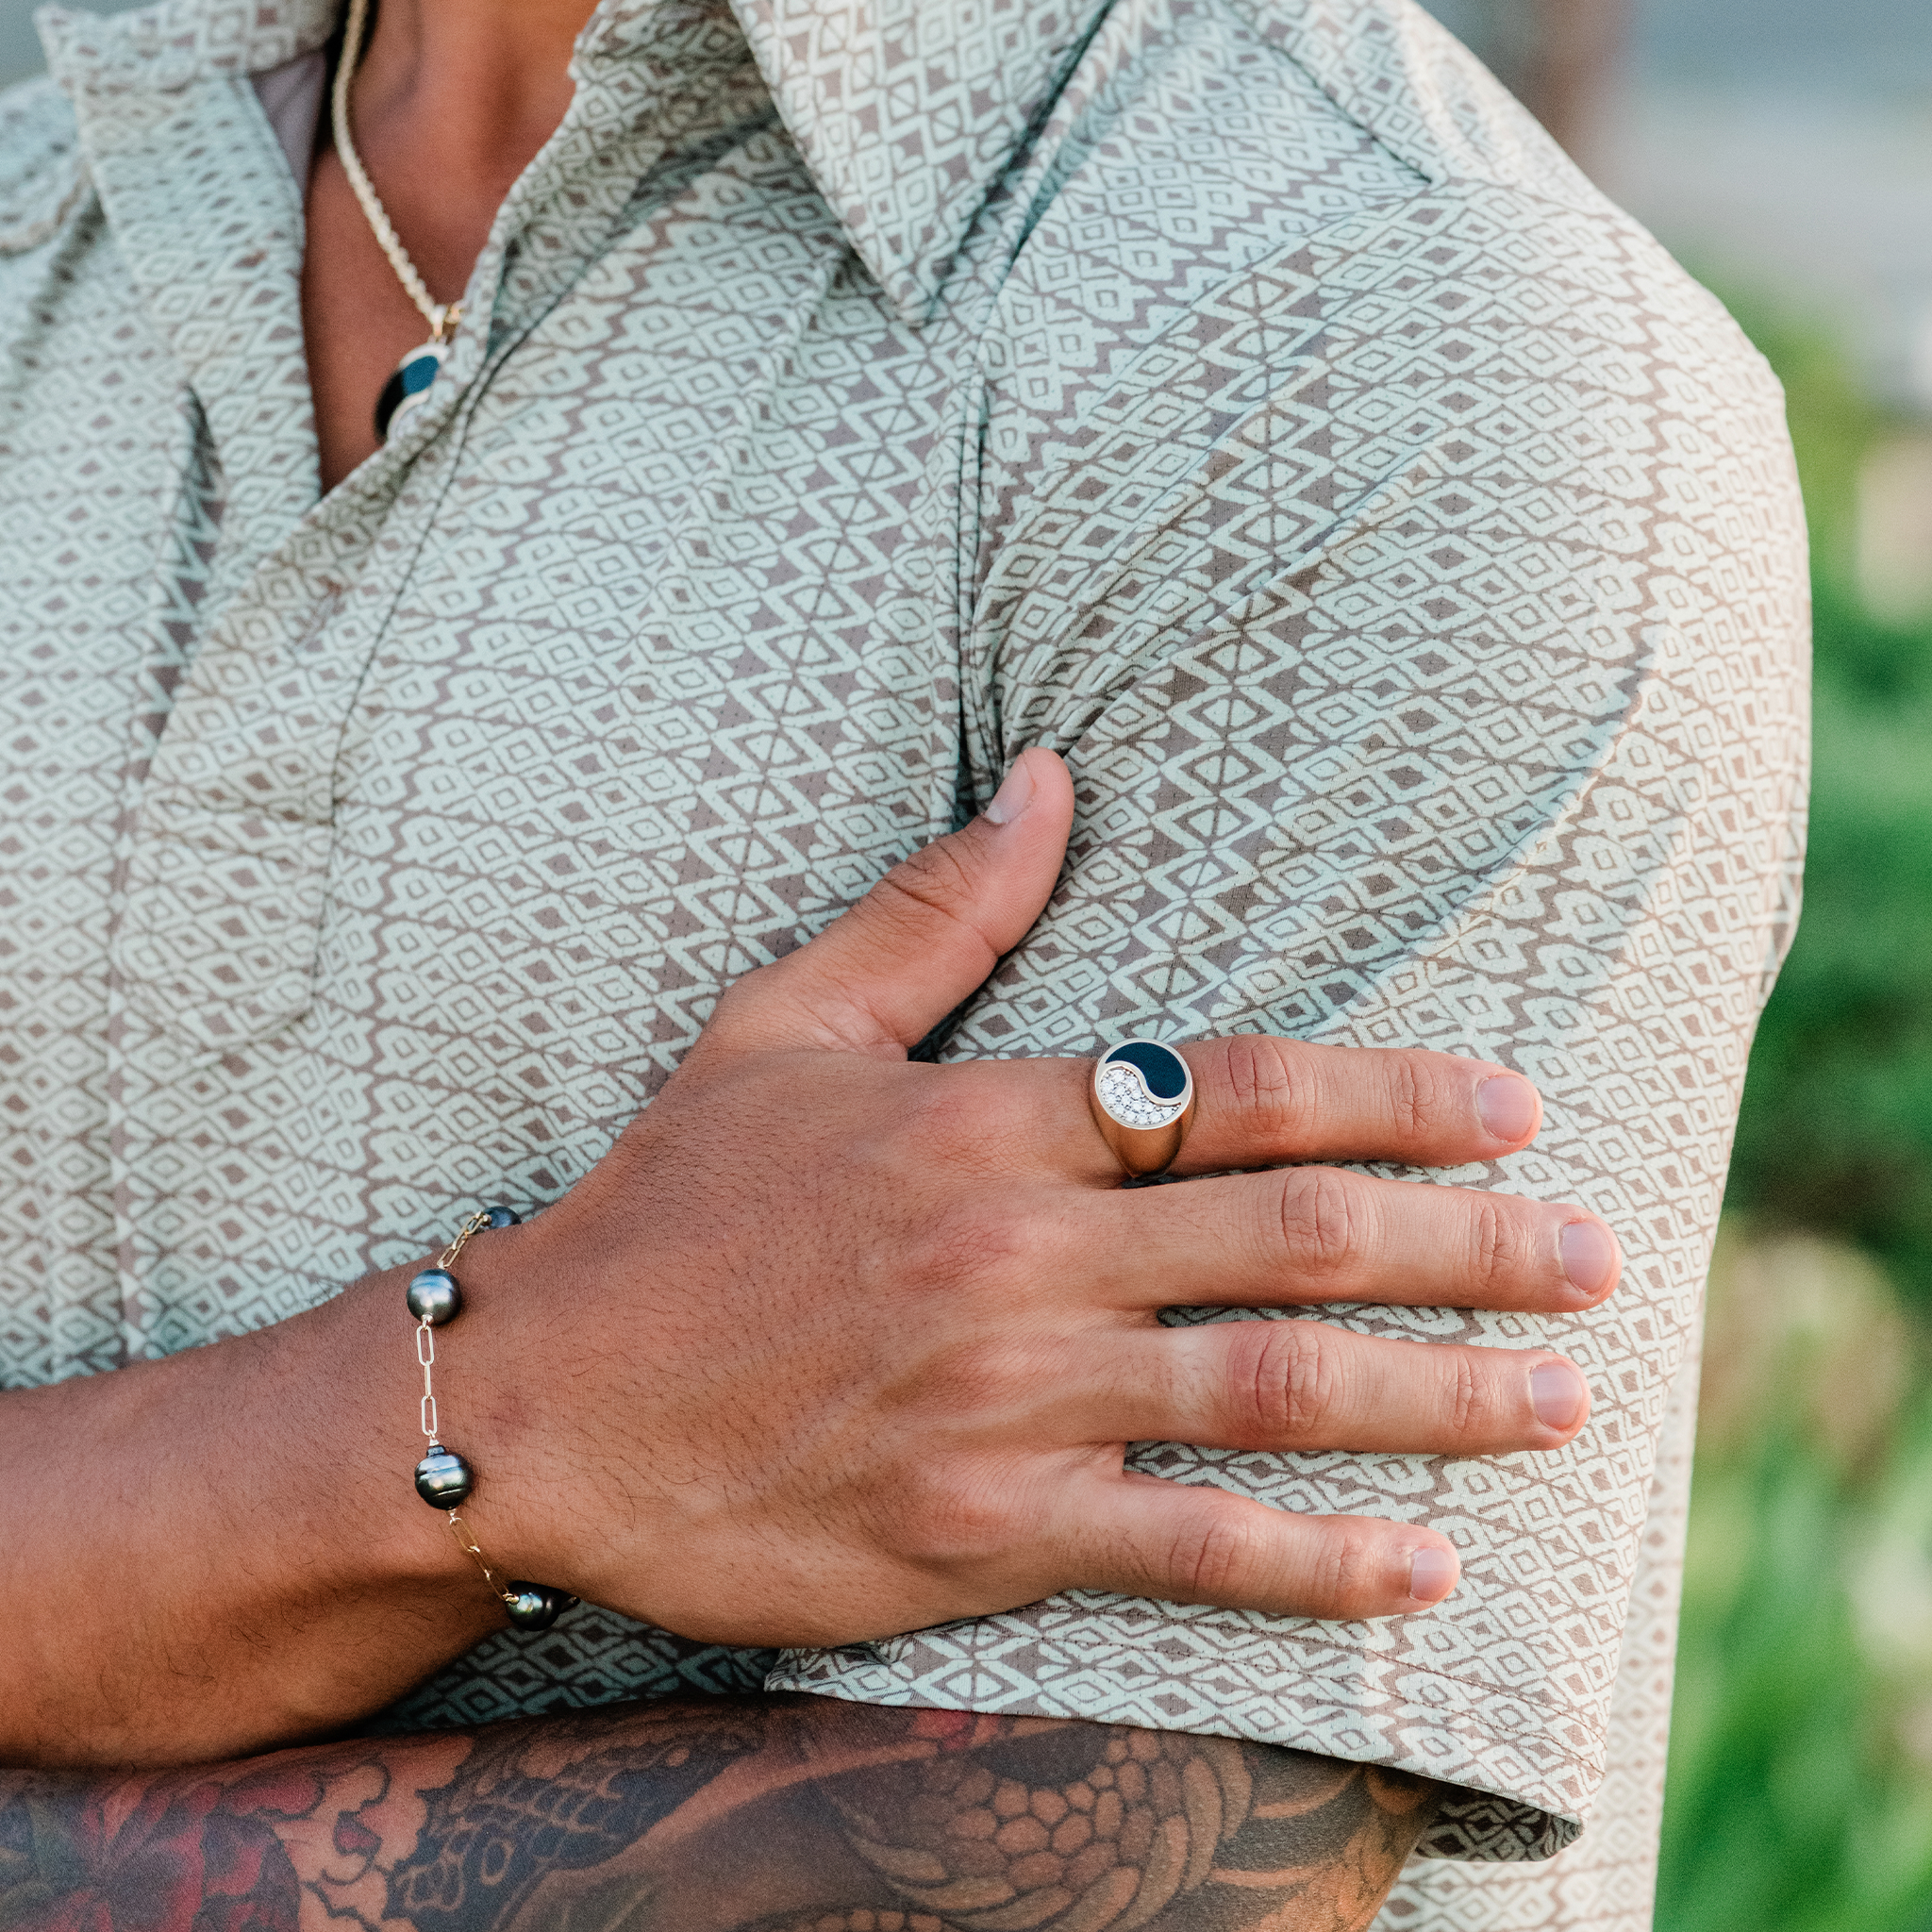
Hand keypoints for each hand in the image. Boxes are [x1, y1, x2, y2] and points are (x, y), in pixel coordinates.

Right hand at [464, 750, 1619, 1643]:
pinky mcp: (983, 1532)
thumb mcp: (781, 1026)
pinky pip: (1190, 1548)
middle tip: (1596, 1257)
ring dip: (1440, 1395)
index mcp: (987, 1122)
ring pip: (1276, 1388)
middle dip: (1472, 1243)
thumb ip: (936, 908)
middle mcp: (1021, 1256)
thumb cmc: (666, 1207)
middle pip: (1298, 1234)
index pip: (1236, 1090)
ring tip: (1562, 1401)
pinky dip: (1318, 1564)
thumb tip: (1050, 777)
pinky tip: (1419, 1568)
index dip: (1396, 1097)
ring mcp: (1011, 1400)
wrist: (540, 1407)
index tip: (1514, 1109)